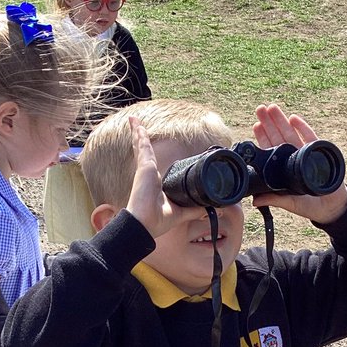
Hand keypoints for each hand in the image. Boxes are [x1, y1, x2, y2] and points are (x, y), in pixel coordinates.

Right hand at [124, 116, 193, 238]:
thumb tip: (212, 209)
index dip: (149, 155)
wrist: (145, 224)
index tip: (147, 146)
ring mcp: (145, 169)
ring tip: (135, 122)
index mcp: (155, 183)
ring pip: (142, 147)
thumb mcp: (181, 212)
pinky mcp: (144, 167)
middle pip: (144, 152)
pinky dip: (139, 135)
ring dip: (138, 134)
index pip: (151, 164)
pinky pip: (142, 146)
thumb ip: (196, 209)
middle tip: (138, 128)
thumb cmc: (156, 221)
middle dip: (141, 140)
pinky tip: (137, 124)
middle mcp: (148, 174)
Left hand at [251, 103, 346, 223]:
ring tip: (272, 108)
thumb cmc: (309, 206)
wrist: (331, 207)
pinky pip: (310, 138)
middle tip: (260, 109)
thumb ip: (274, 199)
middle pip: (279, 137)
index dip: (263, 137)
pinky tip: (294, 119)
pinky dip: (302, 128)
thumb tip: (255, 200)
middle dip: (270, 123)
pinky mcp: (318, 153)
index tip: (256, 125)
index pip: (271, 150)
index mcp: (283, 168)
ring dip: (282, 121)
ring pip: (291, 133)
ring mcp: (305, 153)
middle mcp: (293, 157)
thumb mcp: (290, 203)